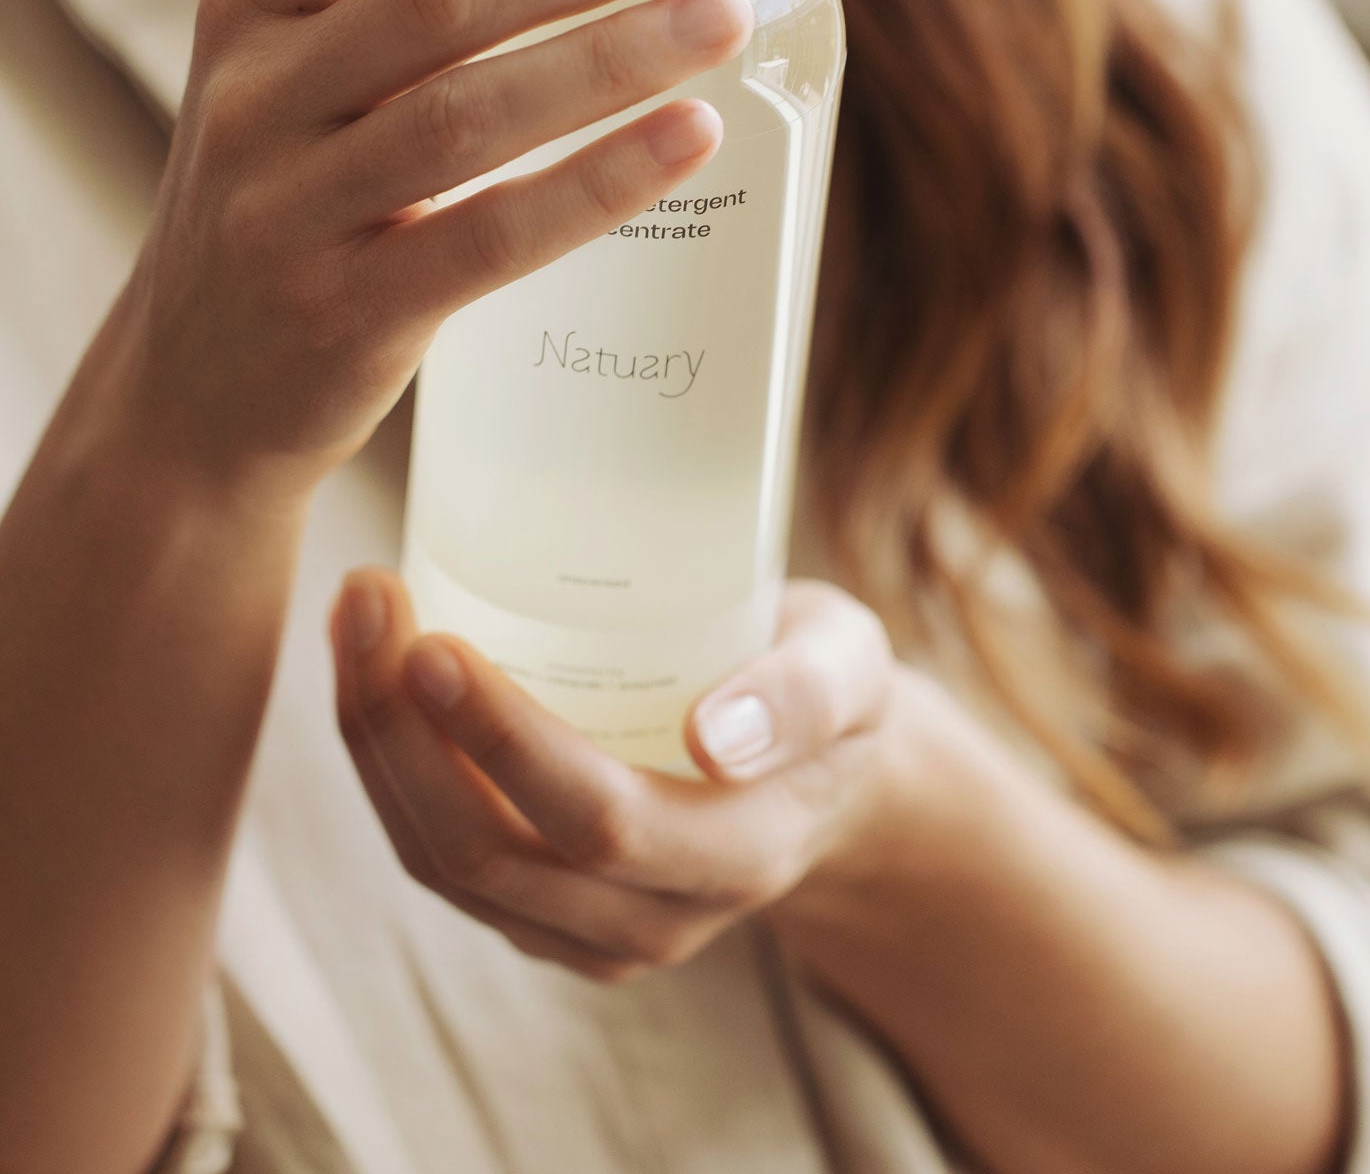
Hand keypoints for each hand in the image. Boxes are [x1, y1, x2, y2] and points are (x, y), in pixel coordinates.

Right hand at [106, 0, 771, 500]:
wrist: (194, 387)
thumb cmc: (289, 200)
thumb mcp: (302, 73)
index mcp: (255, 1)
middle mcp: (260, 90)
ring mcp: (291, 208)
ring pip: (469, 111)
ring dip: (614, 53)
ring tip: (730, 12)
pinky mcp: (346, 315)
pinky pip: (488, 237)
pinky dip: (595, 184)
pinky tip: (688, 136)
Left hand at [330, 571, 896, 981]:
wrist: (823, 775)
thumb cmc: (828, 692)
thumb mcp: (853, 666)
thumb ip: (804, 694)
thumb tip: (716, 738)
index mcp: (737, 856)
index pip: (596, 821)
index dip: (503, 741)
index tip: (432, 640)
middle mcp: (653, 918)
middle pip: (488, 852)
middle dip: (404, 731)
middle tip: (366, 602)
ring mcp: (588, 931)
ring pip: (443, 863)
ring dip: (378, 745)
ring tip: (353, 620)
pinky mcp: (542, 915)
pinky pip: (439, 857)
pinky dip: (389, 768)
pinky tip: (372, 675)